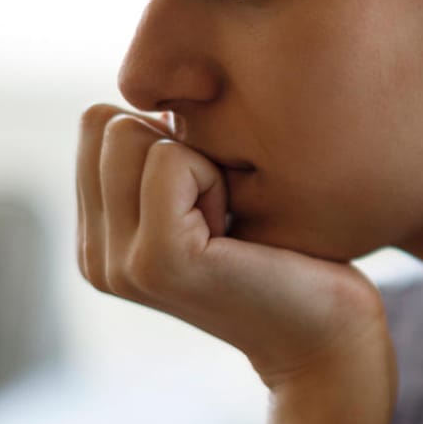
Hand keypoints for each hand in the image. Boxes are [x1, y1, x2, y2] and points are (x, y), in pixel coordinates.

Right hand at [76, 104, 395, 395]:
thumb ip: (160, 155)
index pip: (96, 122)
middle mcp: (94, 255)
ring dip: (200, 163)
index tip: (211, 197)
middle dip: (178, 147)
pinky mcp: (159, 261)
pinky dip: (216, 180)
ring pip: (132, 134)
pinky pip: (171, 160)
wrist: (328, 336)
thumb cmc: (287, 256)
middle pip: (106, 122)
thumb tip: (152, 87)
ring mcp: (119, 263)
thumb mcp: (210, 196)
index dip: (166, 139)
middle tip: (225, 212)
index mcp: (97, 236)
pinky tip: (239, 231)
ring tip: (231, 224)